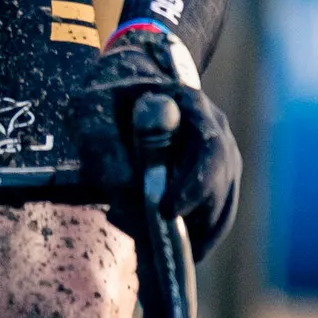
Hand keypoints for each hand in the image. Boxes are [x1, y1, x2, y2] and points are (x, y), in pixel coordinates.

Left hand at [69, 22, 240, 253]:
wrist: (132, 79)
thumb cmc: (112, 90)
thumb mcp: (94, 106)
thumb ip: (104, 141)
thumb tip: (125, 192)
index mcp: (195, 109)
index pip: (210, 154)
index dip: (192, 188)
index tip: (165, 211)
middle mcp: (219, 136)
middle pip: (219, 194)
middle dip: (186, 224)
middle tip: (143, 235)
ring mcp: (223, 161)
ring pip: (218, 215)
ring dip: (185, 237)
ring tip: (141, 237)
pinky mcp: (215, 184)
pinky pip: (209, 221)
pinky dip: (184, 237)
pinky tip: (148, 236)